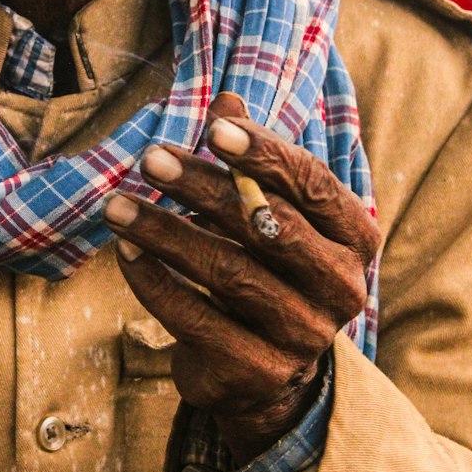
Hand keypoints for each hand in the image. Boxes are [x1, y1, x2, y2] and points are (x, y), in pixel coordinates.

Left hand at [104, 95, 380, 464]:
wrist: (266, 371)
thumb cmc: (267, 267)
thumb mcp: (268, 210)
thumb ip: (250, 159)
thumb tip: (226, 100)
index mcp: (354, 238)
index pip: (313, 184)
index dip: (264, 154)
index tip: (213, 130)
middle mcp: (340, 288)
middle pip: (266, 226)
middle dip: (202, 188)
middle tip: (149, 158)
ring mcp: (303, 335)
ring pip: (227, 272)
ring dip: (163, 232)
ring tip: (116, 205)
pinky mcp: (258, 371)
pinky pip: (196, 318)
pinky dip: (154, 282)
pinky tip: (125, 253)